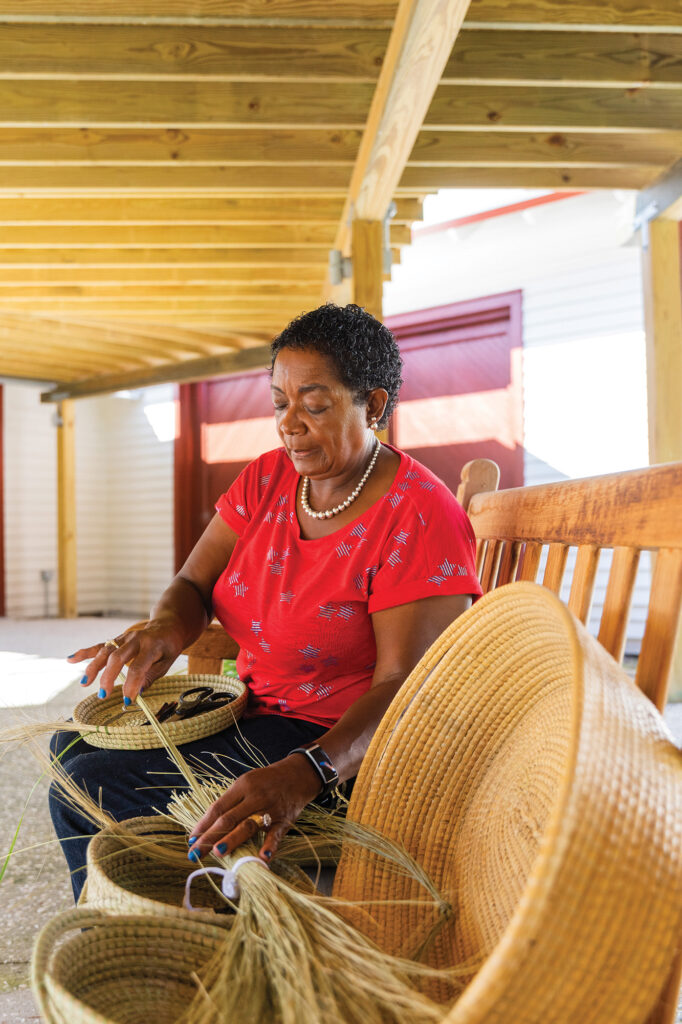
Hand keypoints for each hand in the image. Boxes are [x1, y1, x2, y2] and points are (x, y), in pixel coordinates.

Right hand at [67, 616, 184, 702]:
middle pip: (118, 657)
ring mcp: (125, 637)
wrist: (167, 626)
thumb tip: (136, 694)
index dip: (132, 684)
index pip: (139, 666)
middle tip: (103, 695)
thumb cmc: (168, 648)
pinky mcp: (117, 639)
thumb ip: (150, 677)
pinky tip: (70, 659)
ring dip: (94, 668)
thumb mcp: (166, 663)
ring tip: (85, 684)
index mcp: (152, 646)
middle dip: (108, 677)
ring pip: (105, 651)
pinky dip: (84, 652)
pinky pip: (99, 646)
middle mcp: (136, 639)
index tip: (127, 699)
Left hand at [187, 754, 321, 862]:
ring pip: (248, 826)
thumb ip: (231, 802)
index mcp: (242, 786)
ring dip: (232, 840)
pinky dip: (270, 846)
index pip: (218, 808)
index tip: (191, 840)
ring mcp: (270, 809)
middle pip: (229, 819)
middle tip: (195, 853)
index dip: (203, 825)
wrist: (298, 774)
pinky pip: (276, 834)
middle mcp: (255, 797)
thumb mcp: (247, 783)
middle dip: (210, 837)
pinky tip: (262, 858)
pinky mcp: (285, 820)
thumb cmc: (266, 782)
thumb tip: (208, 826)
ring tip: (218, 853)